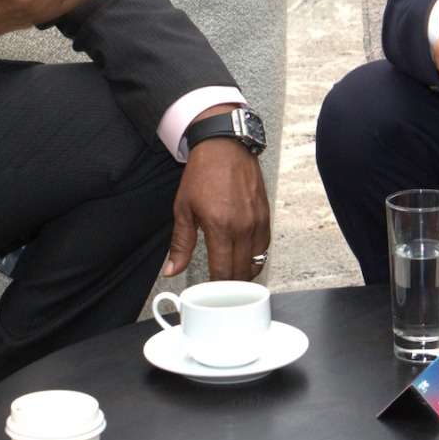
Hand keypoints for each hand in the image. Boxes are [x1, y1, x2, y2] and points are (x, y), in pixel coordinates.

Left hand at [162, 109, 269, 279]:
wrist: (224, 147)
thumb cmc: (203, 173)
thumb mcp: (183, 209)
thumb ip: (180, 244)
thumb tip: (172, 269)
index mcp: (221, 227)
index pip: (223, 271)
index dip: (216, 287)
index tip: (209, 292)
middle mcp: (243, 227)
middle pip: (242, 272)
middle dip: (231, 286)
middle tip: (219, 290)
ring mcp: (258, 222)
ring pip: (257, 262)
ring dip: (245, 274)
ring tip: (231, 277)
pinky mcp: (266, 216)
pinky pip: (264, 246)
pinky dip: (255, 257)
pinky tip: (244, 258)